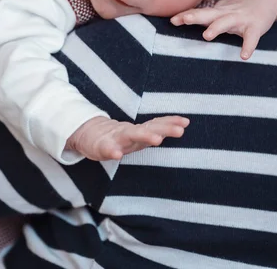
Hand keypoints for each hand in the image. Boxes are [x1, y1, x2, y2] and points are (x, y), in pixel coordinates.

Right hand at [66, 115, 188, 160]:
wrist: (90, 135)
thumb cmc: (119, 136)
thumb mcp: (139, 134)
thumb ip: (157, 129)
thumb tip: (184, 124)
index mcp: (140, 132)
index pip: (157, 125)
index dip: (171, 123)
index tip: (186, 122)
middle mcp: (130, 133)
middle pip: (149, 129)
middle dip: (164, 129)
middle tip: (180, 131)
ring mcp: (116, 139)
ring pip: (131, 136)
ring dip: (144, 136)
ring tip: (157, 139)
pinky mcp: (101, 146)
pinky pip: (107, 150)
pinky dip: (112, 151)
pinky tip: (116, 154)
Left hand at [171, 0, 276, 59]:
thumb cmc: (239, 9)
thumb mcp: (221, 11)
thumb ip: (206, 17)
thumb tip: (184, 19)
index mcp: (217, 11)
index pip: (199, 13)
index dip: (186, 15)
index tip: (172, 20)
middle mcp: (227, 14)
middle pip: (209, 14)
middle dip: (195, 16)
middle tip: (183, 20)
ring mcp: (241, 20)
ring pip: (227, 22)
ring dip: (217, 27)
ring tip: (206, 36)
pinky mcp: (255, 27)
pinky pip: (251, 38)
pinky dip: (248, 46)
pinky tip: (244, 56)